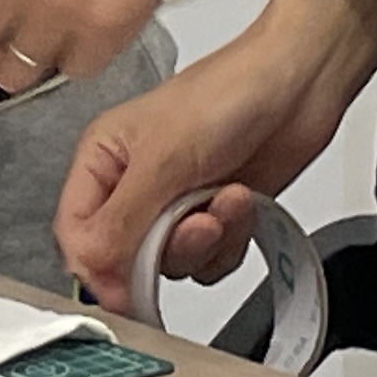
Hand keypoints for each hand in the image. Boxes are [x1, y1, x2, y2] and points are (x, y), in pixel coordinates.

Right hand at [57, 0, 376, 309]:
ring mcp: (176, 202)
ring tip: (224, 200)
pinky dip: (231, 240)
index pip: (77, 230)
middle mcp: (134, 184)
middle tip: (196, 226)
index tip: (125, 290)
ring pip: (172, 262)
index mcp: (104, 159)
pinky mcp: (214, 215)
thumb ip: (122, 221)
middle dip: (167, 248)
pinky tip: (240, 201)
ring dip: (206, 241)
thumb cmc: (226, 94)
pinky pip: (210, 262)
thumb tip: (92, 269)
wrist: (299, 86)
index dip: (97, 266)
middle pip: (125, 255)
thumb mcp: (163, 160)